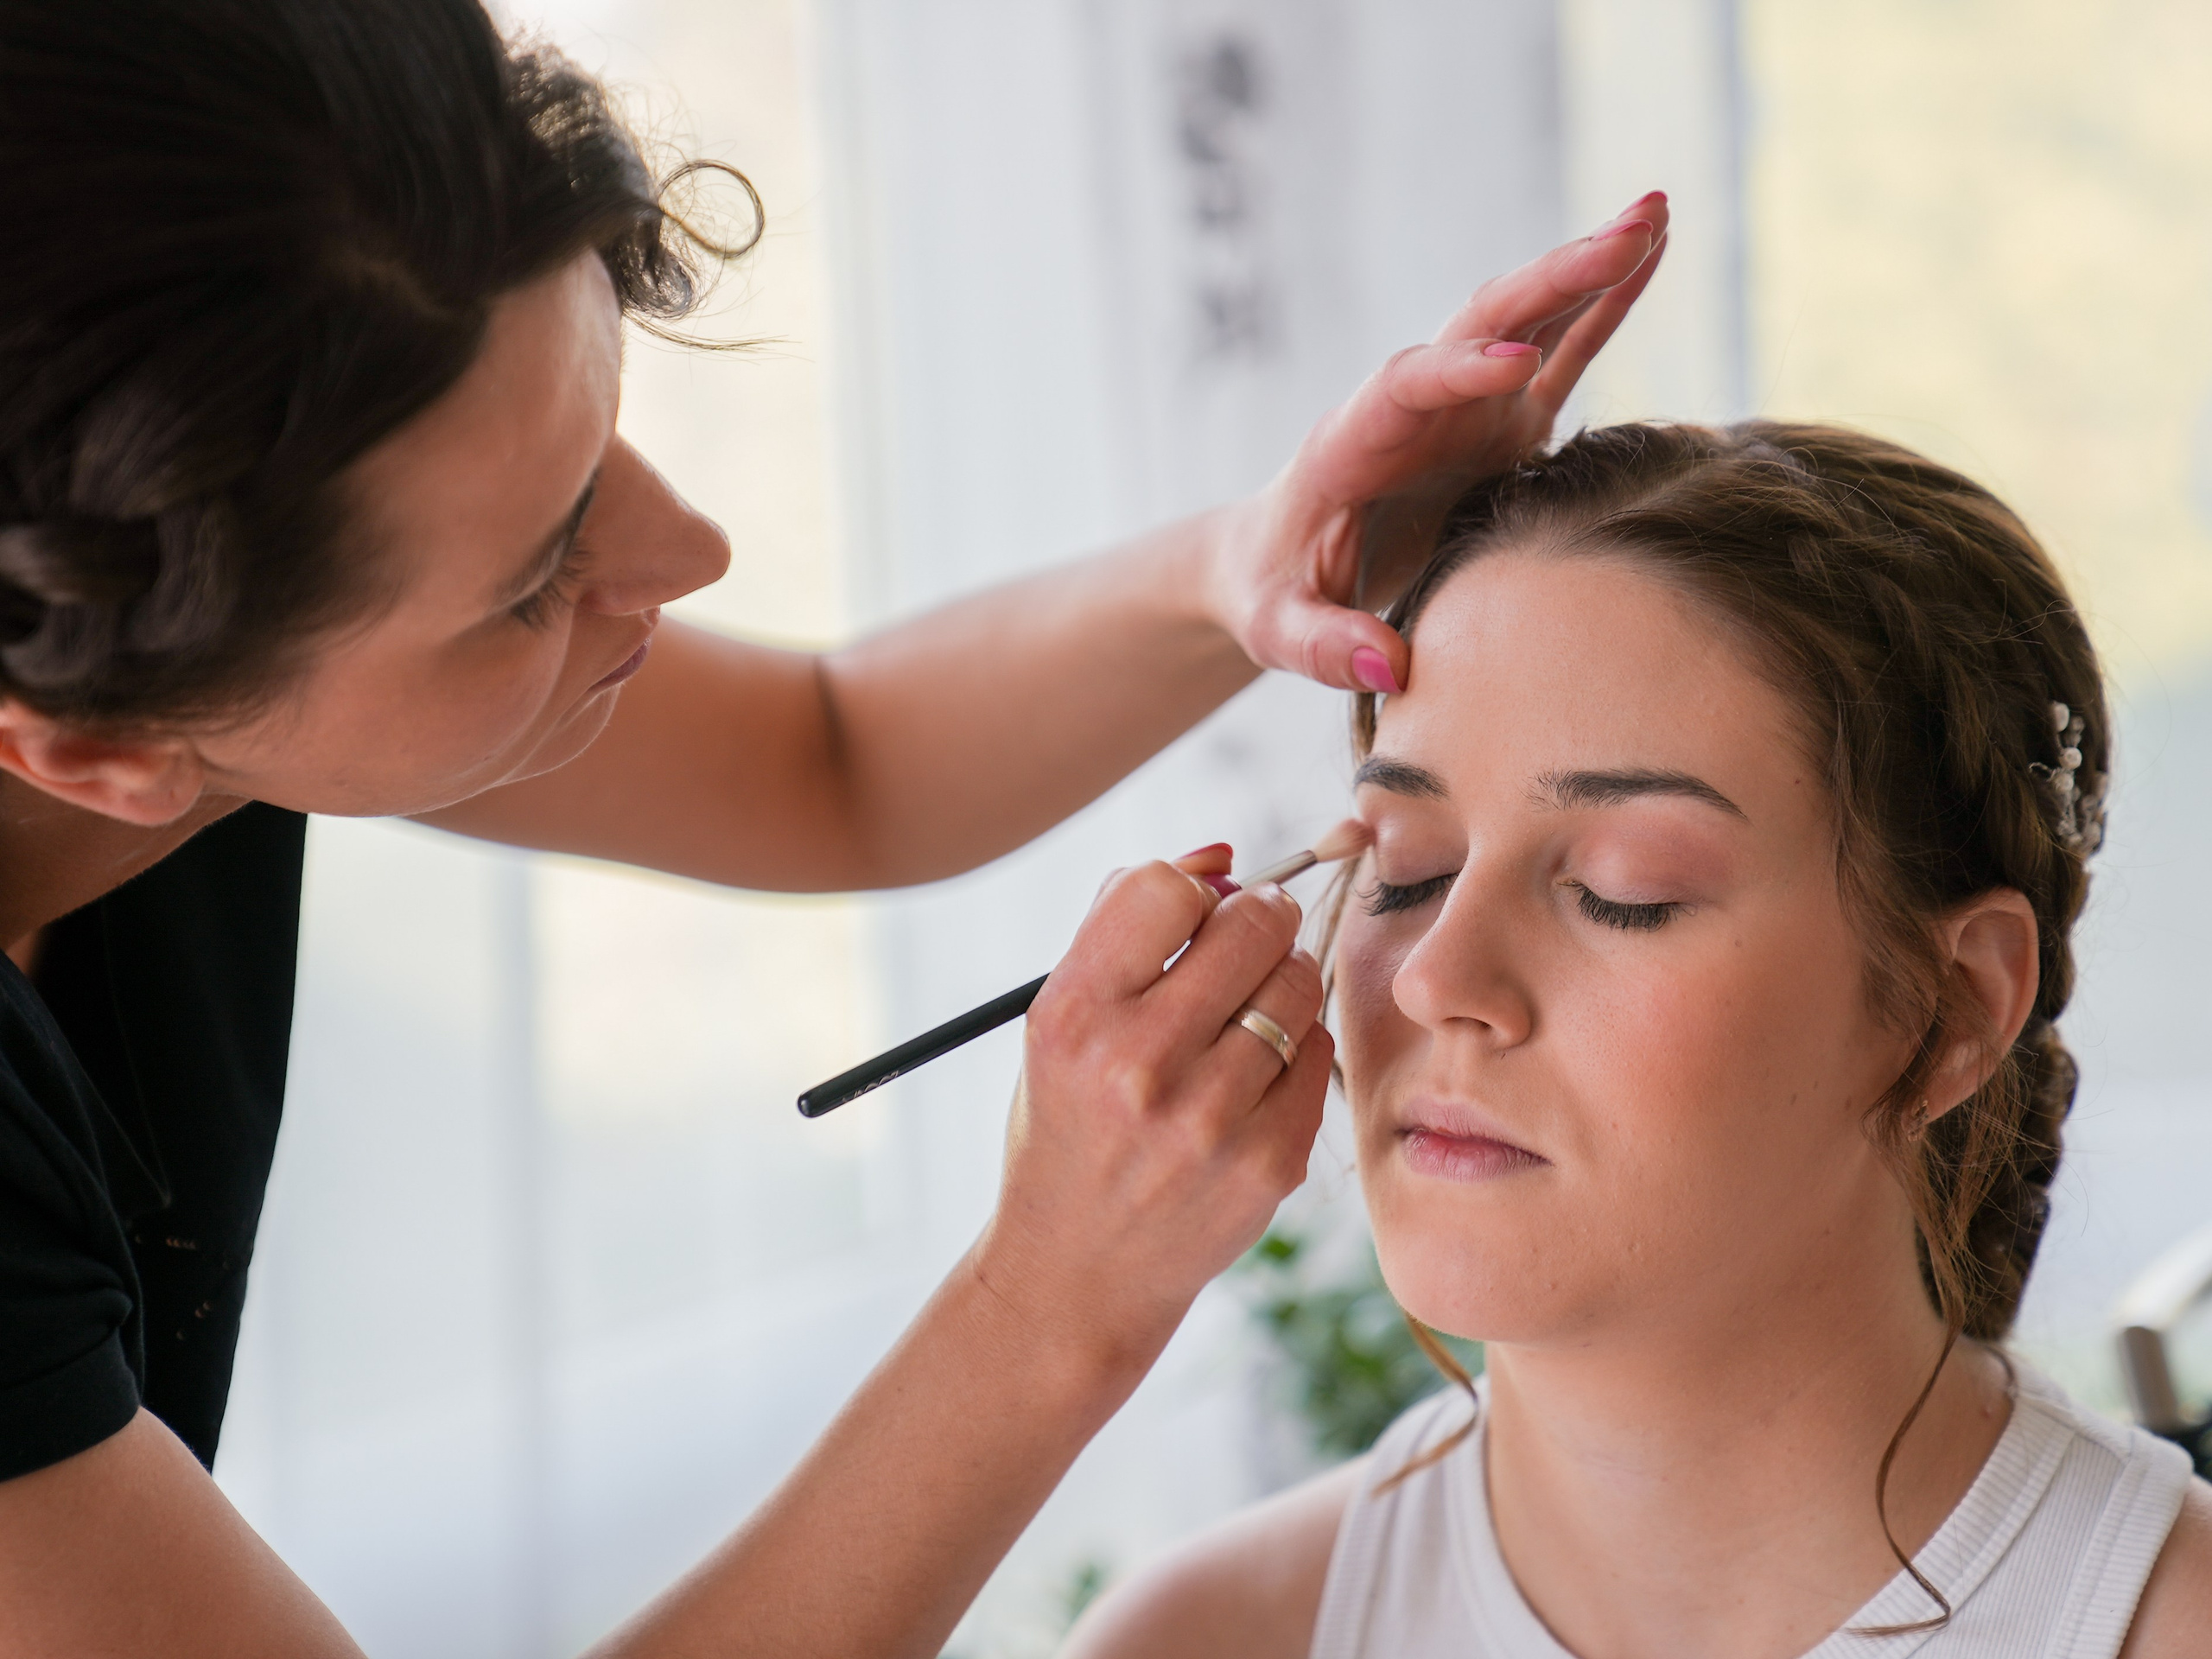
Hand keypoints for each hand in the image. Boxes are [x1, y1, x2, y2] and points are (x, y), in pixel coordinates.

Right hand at [971, 846, 1329, 1371]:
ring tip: (1251, 1009)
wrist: (1077, 1271)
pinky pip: (1320, 1051)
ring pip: (1299, 983)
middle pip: (1252, 925)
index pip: (1163, 889)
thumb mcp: (1060, 1021)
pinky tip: (1259, 1073)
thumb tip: (1225, 856)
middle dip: (1260, 918)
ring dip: (1285, 979)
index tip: (1196, 912)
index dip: (1192, 889)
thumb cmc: (1071, 1121)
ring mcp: (1209, 1119)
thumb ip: (1124, 924)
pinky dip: (1299, 1046)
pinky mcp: (1267, 1161)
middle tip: (1252, 938)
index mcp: (1073, 1017)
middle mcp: (1137, 1065)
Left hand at [1206, 190, 1671, 693]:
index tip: (1516, 366)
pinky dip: (1603, 305)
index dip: (1459, 371)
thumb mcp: (1279, 628)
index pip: (1405, 387)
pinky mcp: (1499, 423)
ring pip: (1529, 321)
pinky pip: (1559, 353)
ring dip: (1588, 268)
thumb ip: (1324, 647)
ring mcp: (1463, 408)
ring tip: (1655, 212)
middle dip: (1551, 280)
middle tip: (1625, 233)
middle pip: (1480, 325)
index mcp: (1352, 440)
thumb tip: (1388, 669)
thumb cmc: (1272, 593)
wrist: (1276, 560)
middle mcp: (1413, 406)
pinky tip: (1653, 252)